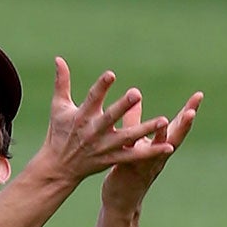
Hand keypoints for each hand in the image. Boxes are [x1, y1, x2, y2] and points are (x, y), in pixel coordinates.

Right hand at [35, 60, 174, 186]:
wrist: (58, 167)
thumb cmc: (59, 133)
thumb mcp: (58, 107)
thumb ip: (62, 83)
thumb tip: (58, 58)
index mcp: (82, 116)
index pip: (92, 98)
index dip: (101, 86)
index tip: (111, 74)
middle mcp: (93, 131)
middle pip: (110, 117)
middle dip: (123, 106)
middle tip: (136, 93)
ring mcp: (104, 147)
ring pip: (127, 137)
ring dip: (145, 129)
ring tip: (163, 120)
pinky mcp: (112, 159)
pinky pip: (133, 156)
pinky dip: (150, 153)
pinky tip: (168, 147)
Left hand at [100, 89, 202, 214]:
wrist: (120, 201)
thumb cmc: (128, 169)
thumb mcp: (133, 141)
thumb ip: (134, 120)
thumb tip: (135, 96)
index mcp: (160, 146)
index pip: (177, 126)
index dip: (188, 111)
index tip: (199, 95)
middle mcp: (158, 156)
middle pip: (175, 139)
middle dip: (184, 125)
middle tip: (193, 110)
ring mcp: (146, 165)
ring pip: (158, 151)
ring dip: (163, 137)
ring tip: (167, 123)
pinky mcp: (130, 172)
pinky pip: (135, 160)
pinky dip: (138, 152)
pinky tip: (137, 142)